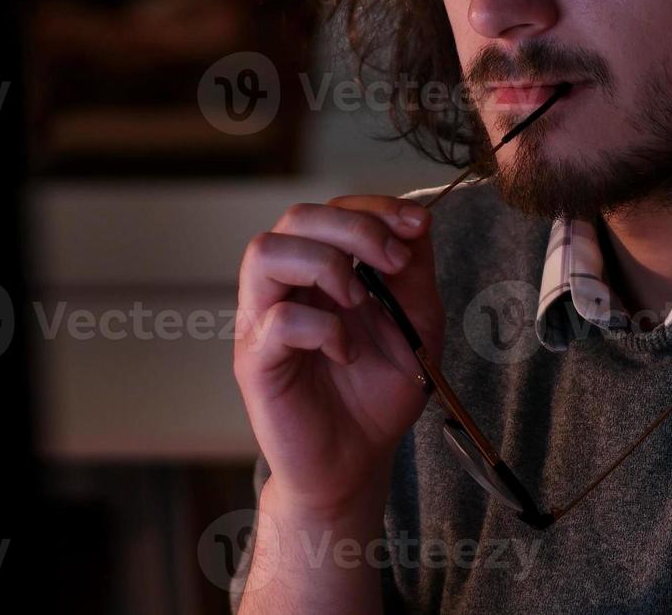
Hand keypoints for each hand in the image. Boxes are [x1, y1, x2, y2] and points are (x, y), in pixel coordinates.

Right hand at [233, 194, 440, 520]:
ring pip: (265, 253)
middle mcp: (284, 287)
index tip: (415, 226)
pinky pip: (276, 321)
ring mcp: (262, 321)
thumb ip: (413, 272)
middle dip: (353, 227)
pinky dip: (321, 328)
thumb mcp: (415, 323)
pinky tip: (346, 352)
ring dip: (324, 264)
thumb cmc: (377, 395)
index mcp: (318, 271)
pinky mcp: (255, 361)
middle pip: (295, 218)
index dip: (372, 207)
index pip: (330, 210)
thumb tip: (417, 220)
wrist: (356, 464)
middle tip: (394, 261)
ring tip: (359, 299)